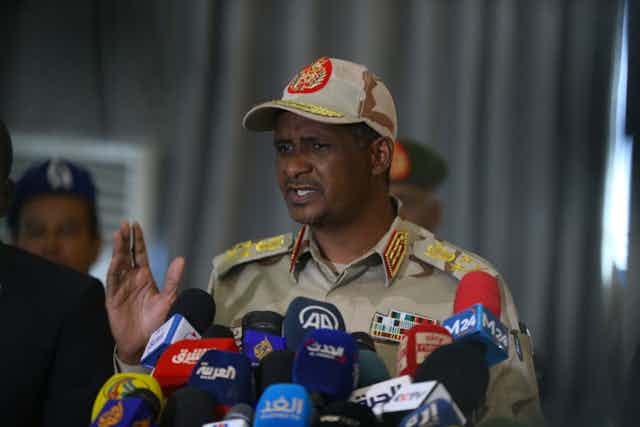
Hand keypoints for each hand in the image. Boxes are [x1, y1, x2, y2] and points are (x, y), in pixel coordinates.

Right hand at [106, 221, 184, 363]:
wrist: (146, 344)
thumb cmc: (157, 323)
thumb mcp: (169, 299)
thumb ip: (173, 279)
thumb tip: (180, 259)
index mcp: (145, 277)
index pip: (139, 254)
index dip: (137, 240)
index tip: (135, 224)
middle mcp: (131, 280)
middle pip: (127, 255)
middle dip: (125, 240)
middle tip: (125, 223)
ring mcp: (121, 288)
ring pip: (118, 265)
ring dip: (118, 250)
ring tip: (119, 234)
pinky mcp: (113, 299)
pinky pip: (113, 282)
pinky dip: (114, 270)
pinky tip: (117, 259)